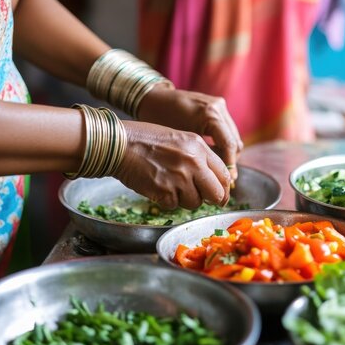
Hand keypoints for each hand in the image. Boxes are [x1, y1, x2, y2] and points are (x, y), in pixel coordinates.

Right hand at [112, 121, 230, 209]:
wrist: (120, 144)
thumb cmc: (146, 139)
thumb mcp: (180, 139)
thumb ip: (198, 157)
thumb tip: (212, 180)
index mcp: (199, 147)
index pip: (224, 174)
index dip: (223, 188)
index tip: (220, 195)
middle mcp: (193, 162)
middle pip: (216, 193)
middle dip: (212, 200)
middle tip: (204, 200)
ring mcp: (180, 178)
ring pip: (195, 203)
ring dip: (185, 200)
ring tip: (171, 186)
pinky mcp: (165, 192)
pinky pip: (174, 206)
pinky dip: (167, 201)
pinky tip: (158, 187)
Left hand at [137, 85, 243, 179]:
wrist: (154, 98)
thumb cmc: (161, 120)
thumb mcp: (181, 141)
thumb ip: (200, 156)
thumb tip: (214, 177)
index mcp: (210, 115)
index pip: (229, 145)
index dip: (230, 166)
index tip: (228, 183)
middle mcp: (218, 108)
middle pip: (235, 142)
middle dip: (230, 162)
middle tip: (223, 180)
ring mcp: (219, 105)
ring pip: (233, 137)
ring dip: (228, 154)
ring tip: (217, 170)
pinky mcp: (217, 106)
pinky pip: (227, 130)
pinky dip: (223, 143)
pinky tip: (212, 156)